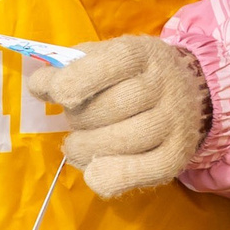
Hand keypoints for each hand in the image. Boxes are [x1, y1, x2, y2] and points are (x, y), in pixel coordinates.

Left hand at [24, 36, 207, 197]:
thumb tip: (38, 84)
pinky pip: (145, 171)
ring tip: (74, 147)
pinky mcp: (178, 155)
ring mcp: (175, 121)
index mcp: (144, 53)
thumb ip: (72, 67)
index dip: (77, 78)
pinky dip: (113, 176)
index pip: (115, 61)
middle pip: (113, 107)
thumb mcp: (108, 57)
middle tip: (72, 122)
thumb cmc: (133, 74)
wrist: (190, 92)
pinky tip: (93, 171)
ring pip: (124, 140)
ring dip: (87, 149)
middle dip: (78, 119)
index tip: (52, 91)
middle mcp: (165, 85)